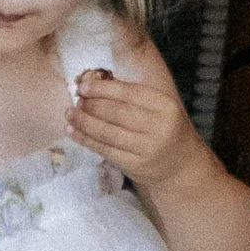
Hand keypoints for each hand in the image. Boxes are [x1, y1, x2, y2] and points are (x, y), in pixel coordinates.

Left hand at [68, 67, 219, 190]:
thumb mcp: (159, 108)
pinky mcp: (135, 165)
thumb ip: (133, 96)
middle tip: (77, 101)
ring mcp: (147, 148)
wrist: (180, 166)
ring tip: (70, 114)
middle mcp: (158, 127)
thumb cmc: (165, 129)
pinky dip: (86, 140)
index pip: (129, 93)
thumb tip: (95, 84)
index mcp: (165, 106)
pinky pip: (105, 149)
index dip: (103, 89)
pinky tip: (73, 131)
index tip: (83, 87)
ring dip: (84, 122)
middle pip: (116, 113)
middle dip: (91, 105)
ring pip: (107, 132)